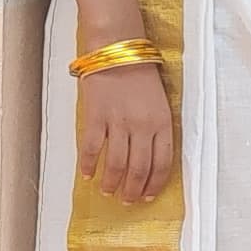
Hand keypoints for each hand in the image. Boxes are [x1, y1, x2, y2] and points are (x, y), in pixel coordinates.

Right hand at [75, 57, 176, 205]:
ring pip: (116, 164)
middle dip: (133, 190)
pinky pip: (91, 149)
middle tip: (127, 201)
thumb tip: (150, 158)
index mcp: (163, 122)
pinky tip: (87, 175)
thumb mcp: (160, 103)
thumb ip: (157, 129)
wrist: (117, 49)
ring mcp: (118, 122)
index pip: (163, 163)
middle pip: (139, 169)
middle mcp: (142, 126)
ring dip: (111, 183)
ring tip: (108, 192)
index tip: (148, 196)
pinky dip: (88, 165)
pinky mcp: (96, 117)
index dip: (155, 184)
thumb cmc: (141, 74)